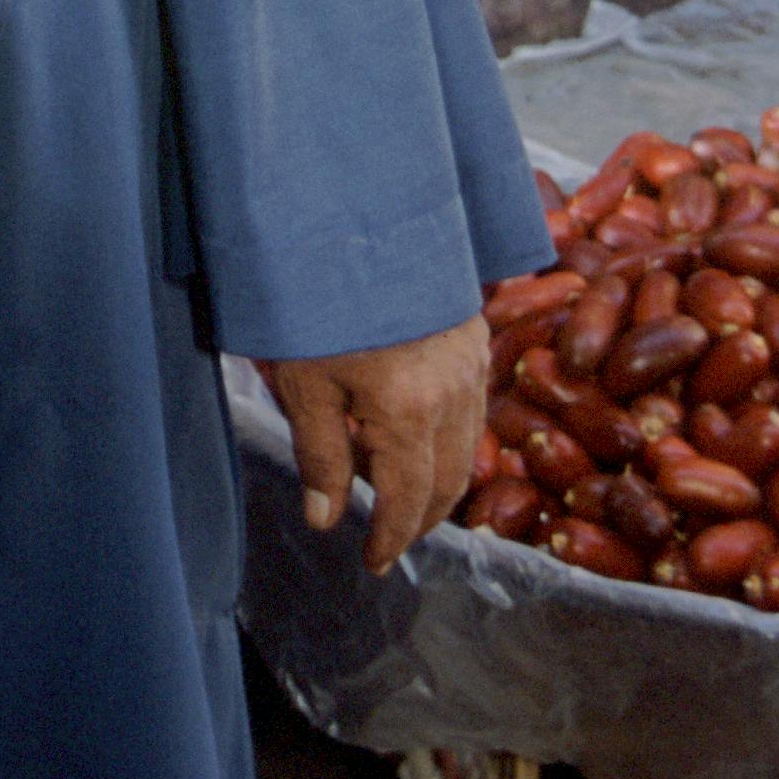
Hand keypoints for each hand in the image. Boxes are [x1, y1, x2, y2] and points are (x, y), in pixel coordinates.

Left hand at [259, 315, 486, 575]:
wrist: (358, 217)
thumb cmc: (321, 298)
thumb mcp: (304, 381)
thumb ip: (318, 455)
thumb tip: (326, 519)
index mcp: (408, 413)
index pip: (409, 500)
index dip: (391, 538)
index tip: (372, 561)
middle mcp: (453, 393)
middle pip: (448, 482)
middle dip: (420, 519)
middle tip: (389, 537)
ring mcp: (471, 362)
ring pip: (466, 446)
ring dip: (437, 479)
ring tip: (400, 492)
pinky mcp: (474, 335)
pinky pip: (472, 407)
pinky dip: (450, 437)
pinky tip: (419, 434)